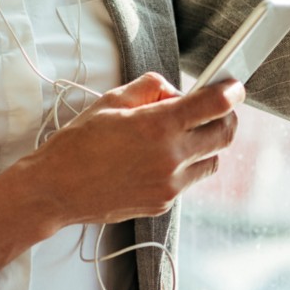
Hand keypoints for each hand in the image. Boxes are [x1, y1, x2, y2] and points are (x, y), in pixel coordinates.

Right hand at [29, 72, 242, 226]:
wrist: (56, 190)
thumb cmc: (77, 145)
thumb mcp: (110, 102)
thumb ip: (148, 89)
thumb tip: (173, 90)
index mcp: (157, 127)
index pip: (214, 105)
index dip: (231, 91)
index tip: (233, 86)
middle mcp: (170, 158)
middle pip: (225, 135)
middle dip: (226, 118)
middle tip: (214, 110)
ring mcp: (170, 185)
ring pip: (212, 161)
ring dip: (205, 145)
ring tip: (177, 138)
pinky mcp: (164, 203)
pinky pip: (188, 182)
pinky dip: (182, 167)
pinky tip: (155, 160)